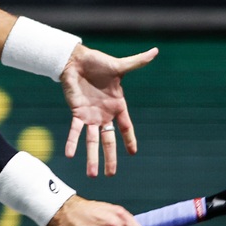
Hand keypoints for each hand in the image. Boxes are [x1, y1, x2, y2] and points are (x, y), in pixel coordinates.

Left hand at [61, 44, 157, 176]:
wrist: (76, 60)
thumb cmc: (98, 62)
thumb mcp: (120, 65)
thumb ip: (137, 62)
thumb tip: (155, 51)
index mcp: (117, 105)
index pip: (126, 127)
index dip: (130, 140)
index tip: (133, 153)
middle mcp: (104, 114)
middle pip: (109, 140)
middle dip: (110, 158)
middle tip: (110, 175)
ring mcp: (90, 116)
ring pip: (92, 141)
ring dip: (91, 157)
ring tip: (92, 174)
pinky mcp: (77, 113)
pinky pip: (74, 130)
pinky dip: (72, 142)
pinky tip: (69, 154)